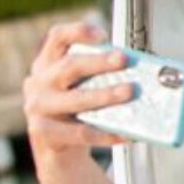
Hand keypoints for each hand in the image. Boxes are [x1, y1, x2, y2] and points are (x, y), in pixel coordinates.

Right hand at [23, 22, 131, 179]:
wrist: (57, 151)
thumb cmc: (77, 112)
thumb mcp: (82, 88)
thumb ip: (102, 77)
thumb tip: (145, 73)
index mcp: (48, 64)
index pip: (57, 38)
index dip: (78, 32)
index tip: (103, 35)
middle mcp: (39, 83)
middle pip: (68, 66)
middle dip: (98, 62)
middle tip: (123, 59)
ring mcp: (38, 108)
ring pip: (75, 99)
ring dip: (104, 95)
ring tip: (129, 92)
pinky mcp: (44, 134)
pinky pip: (81, 133)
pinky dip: (107, 134)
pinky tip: (128, 134)